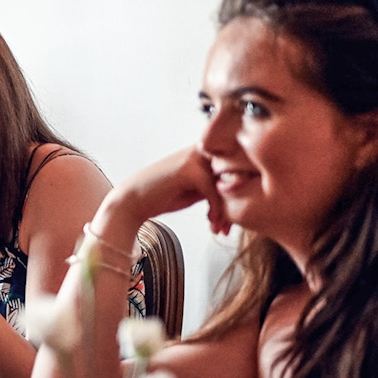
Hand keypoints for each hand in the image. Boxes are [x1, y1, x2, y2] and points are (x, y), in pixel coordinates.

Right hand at [109, 146, 230, 234]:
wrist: (132, 200)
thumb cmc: (163, 195)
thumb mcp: (197, 188)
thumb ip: (217, 184)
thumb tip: (245, 193)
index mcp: (205, 150)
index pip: (235, 169)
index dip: (238, 194)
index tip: (231, 219)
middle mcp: (202, 149)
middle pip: (236, 175)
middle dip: (236, 204)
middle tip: (229, 227)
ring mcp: (196, 157)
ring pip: (228, 185)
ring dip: (227, 211)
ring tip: (219, 228)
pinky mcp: (189, 169)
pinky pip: (215, 193)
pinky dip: (216, 212)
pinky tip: (210, 224)